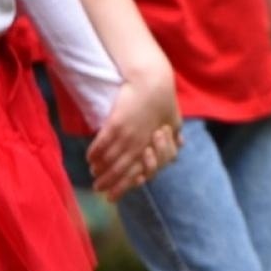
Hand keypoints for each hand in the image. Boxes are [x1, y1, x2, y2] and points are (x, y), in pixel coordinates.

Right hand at [86, 64, 182, 201]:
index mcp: (157, 145)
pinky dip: (96, 152)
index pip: (143, 171)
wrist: (152, 79)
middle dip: (111, 182)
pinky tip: (89, 159)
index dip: (129, 183)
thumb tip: (180, 145)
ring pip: (112, 159)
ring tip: (94, 174)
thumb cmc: (164, 100)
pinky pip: (103, 142)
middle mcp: (143, 143)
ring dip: (101, 170)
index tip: (118, 191)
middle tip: (99, 189)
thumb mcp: (174, 120)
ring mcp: (129, 133)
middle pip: (125, 169)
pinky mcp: (117, 122)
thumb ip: (174, 136)